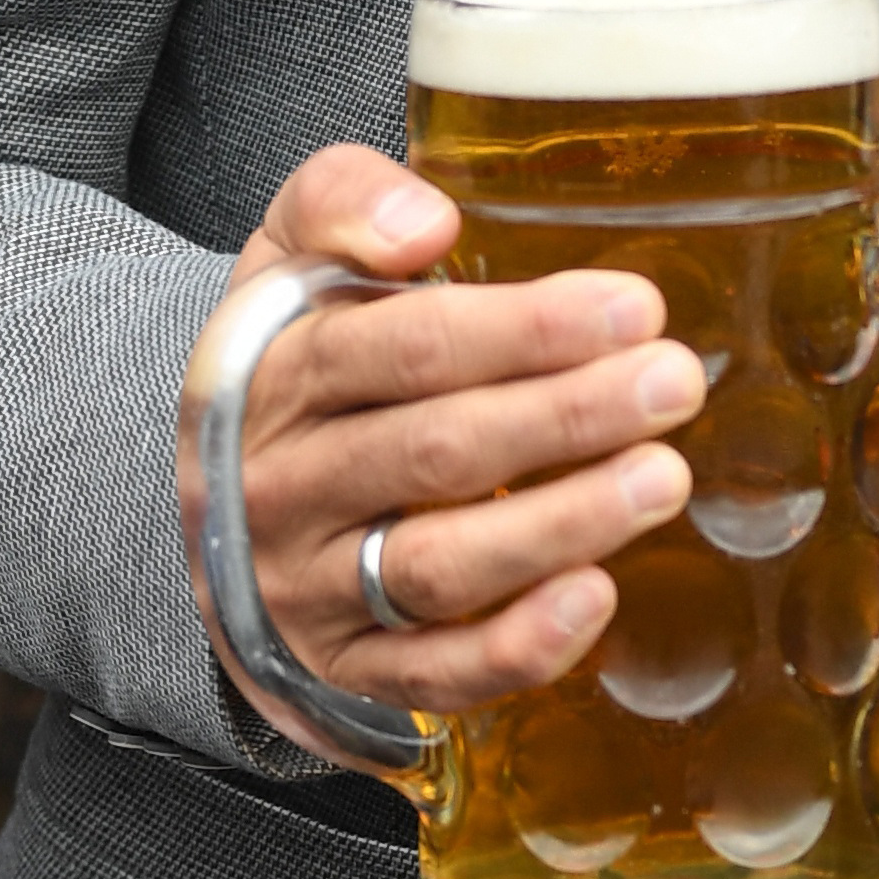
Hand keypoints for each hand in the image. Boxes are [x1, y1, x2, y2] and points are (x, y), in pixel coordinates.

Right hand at [178, 144, 708, 774]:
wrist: (205, 497)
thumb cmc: (295, 357)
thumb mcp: (289, 256)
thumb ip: (344, 202)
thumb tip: (426, 224)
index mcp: (273, 374)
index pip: (398, 349)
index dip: (520, 331)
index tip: (632, 308)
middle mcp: (280, 487)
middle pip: (432, 453)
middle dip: (566, 417)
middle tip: (673, 383)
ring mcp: (308, 588)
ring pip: (438, 566)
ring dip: (560, 525)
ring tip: (662, 478)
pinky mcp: (345, 670)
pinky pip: (431, 675)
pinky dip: (515, 647)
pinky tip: (596, 597)